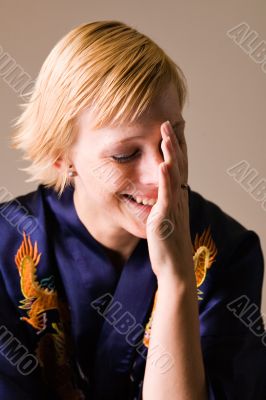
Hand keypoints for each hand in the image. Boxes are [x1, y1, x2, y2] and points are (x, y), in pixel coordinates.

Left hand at [146, 120, 193, 281]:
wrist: (174, 268)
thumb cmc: (168, 246)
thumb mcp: (167, 219)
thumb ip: (166, 204)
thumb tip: (167, 192)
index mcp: (177, 198)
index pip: (177, 168)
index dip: (175, 149)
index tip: (170, 132)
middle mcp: (178, 199)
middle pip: (178, 166)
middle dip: (172, 143)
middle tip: (168, 124)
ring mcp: (173, 208)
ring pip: (174, 176)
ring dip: (171, 154)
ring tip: (166, 135)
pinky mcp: (165, 218)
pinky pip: (166, 196)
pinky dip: (166, 179)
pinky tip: (164, 164)